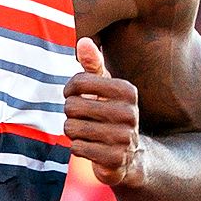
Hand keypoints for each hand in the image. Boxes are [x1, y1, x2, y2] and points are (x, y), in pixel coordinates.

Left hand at [62, 38, 142, 184]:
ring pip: (72, 128)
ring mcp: (124, 138)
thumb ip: (93, 64)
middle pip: (72, 106)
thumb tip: (83, 41)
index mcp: (128, 90)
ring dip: (72, 131)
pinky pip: (77, 148)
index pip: (79, 81)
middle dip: (70, 114)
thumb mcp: (104, 87)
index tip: (74, 95)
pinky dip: (77, 148)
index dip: (69, 89)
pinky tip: (89, 147)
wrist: (131, 155)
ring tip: (85, 132)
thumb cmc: (111, 112)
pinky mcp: (115, 159)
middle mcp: (130, 113)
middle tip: (81, 118)